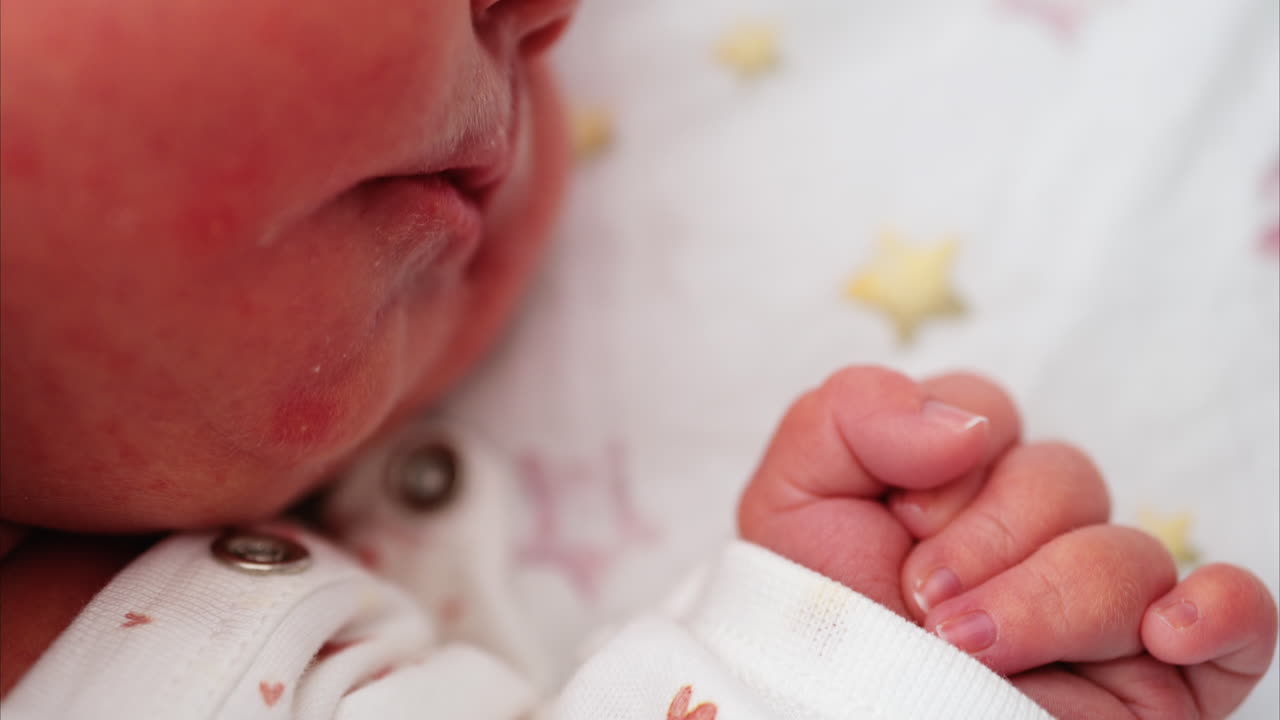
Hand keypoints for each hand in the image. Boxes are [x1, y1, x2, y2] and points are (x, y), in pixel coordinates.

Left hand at [738, 366, 1277, 718]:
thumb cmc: (816, 633)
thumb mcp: (792, 502)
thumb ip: (853, 414)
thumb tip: (970, 425)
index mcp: (957, 488)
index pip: (988, 414)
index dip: (941, 467)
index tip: (896, 528)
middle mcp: (1032, 537)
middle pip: (1065, 475)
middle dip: (986, 540)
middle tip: (924, 602)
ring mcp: (1098, 605)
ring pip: (1130, 551)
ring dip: (1045, 603)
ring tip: (971, 653)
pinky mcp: (1159, 676)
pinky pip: (1241, 614)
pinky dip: (1219, 611)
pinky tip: (1164, 635)